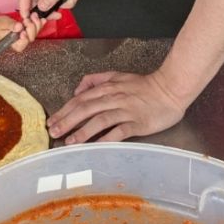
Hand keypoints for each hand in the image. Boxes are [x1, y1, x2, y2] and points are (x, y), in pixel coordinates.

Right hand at [0, 15, 40, 52]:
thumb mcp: (2, 24)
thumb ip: (10, 25)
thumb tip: (19, 27)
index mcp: (13, 43)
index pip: (22, 44)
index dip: (25, 37)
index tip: (23, 29)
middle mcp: (21, 42)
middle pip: (31, 38)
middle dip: (31, 28)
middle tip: (27, 19)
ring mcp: (25, 37)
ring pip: (35, 33)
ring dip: (37, 24)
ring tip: (34, 15)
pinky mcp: (27, 32)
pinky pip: (35, 29)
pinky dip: (39, 24)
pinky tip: (42, 18)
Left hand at [47, 69, 185, 142]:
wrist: (170, 89)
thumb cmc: (144, 85)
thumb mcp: (118, 75)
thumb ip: (96, 79)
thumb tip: (77, 89)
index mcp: (108, 87)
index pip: (81, 99)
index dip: (64, 111)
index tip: (52, 122)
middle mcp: (114, 98)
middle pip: (86, 109)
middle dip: (67, 121)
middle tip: (53, 133)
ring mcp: (126, 110)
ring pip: (100, 120)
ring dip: (83, 132)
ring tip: (70, 142)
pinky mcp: (138, 123)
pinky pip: (119, 132)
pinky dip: (106, 139)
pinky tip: (95, 147)